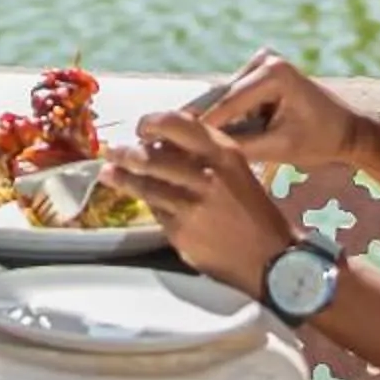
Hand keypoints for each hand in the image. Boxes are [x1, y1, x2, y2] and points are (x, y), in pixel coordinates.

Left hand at [106, 116, 295, 287]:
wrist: (270, 258)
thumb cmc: (252, 210)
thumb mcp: (236, 170)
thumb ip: (202, 153)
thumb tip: (160, 142)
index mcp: (224, 154)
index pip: (177, 124)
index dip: (152, 122)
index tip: (142, 126)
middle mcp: (207, 176)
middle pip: (152, 156)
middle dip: (126, 152)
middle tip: (114, 150)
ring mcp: (192, 205)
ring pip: (146, 185)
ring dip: (123, 177)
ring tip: (109, 171)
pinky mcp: (181, 231)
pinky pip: (155, 210)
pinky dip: (145, 202)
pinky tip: (138, 197)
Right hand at [165, 50, 364, 173]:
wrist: (349, 131)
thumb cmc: (320, 141)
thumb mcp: (279, 149)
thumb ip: (240, 146)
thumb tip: (200, 151)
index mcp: (274, 73)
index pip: (228, 104)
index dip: (198, 126)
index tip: (168, 143)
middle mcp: (265, 60)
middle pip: (222, 98)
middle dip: (199, 122)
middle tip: (161, 140)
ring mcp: (262, 62)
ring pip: (225, 98)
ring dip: (209, 120)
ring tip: (175, 140)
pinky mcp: (260, 70)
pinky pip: (234, 97)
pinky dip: (224, 116)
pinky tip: (200, 133)